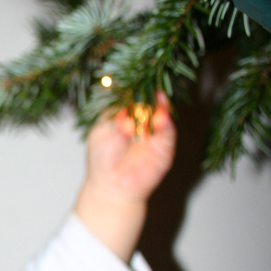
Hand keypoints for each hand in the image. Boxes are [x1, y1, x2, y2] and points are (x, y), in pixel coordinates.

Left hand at [73, 93, 176, 262]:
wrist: (112, 186)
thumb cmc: (102, 158)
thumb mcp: (102, 129)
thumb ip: (115, 112)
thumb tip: (127, 94)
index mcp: (124, 114)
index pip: (132, 96)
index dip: (134, 90)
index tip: (135, 84)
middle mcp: (141, 121)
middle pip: (149, 101)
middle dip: (148, 95)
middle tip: (147, 91)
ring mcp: (154, 132)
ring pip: (162, 113)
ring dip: (160, 106)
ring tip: (157, 101)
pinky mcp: (165, 146)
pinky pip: (169, 130)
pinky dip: (166, 122)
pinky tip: (161, 118)